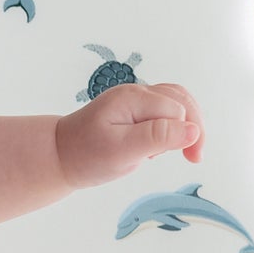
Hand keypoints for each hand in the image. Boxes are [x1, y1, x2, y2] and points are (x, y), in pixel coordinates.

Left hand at [56, 81, 204, 189]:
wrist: (59, 157)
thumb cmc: (86, 157)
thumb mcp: (121, 152)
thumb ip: (156, 138)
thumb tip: (192, 130)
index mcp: (133, 98)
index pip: (176, 109)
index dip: (188, 133)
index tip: (190, 159)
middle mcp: (136, 92)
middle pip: (181, 101)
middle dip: (192, 128)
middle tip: (194, 159)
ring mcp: (136, 99)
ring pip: (176, 103)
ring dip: (184, 126)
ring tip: (181, 151)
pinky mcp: (135, 110)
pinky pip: (164, 111)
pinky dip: (172, 126)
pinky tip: (164, 146)